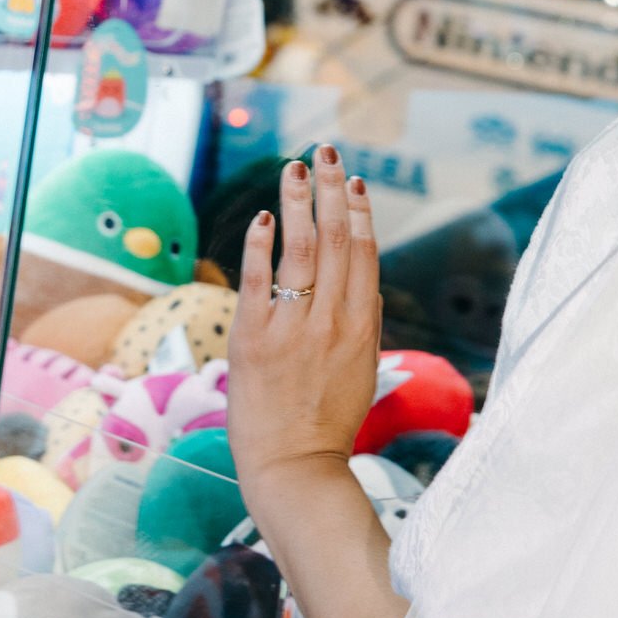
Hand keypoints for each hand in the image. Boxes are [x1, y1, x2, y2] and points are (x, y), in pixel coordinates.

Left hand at [228, 146, 381, 496]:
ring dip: (298, 202)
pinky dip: (261, 244)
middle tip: (327, 151)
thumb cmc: (328, 420)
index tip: (356, 180)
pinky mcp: (253, 338)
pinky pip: (258, 280)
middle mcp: (330, 321)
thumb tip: (362, 274)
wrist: (292, 465)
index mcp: (362, 327)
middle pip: (334, 240)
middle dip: (332, 190)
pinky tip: (265, 216)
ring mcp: (291, 328)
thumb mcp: (361, 367)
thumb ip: (362, 320)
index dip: (359, 212)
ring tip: (296, 167)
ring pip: (299, 250)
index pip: (363, 254)